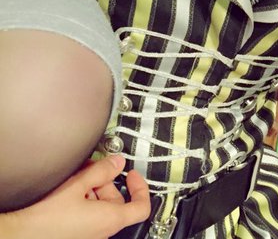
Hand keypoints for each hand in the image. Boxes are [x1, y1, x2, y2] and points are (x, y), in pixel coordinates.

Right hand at [2, 156, 150, 238]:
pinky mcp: (76, 235)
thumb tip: (118, 162)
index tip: (133, 174)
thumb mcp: (78, 185)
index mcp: (109, 220)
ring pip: (101, 207)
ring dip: (93, 189)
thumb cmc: (45, 219)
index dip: (141, 187)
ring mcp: (89, 235)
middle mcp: (102, 231)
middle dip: (107, 182)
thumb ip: (102, 170)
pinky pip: (87, 215)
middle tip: (94, 168)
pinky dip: (83, 200)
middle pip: (117, 202)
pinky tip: (69, 190)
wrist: (20, 235)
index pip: (141, 207)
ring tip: (78, 178)